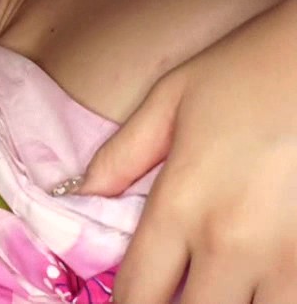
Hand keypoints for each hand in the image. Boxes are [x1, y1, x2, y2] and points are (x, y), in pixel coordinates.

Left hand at [77, 0, 296, 302]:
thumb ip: (118, 157)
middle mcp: (229, 243)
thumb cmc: (248, 71)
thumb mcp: (169, 101)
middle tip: (174, 291)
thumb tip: (77, 198)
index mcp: (181, 206)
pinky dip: (272, 299)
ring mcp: (288, 258)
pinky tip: (259, 282)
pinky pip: (294, 302)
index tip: (128, 303)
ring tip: (220, 284)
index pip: (138, 292)